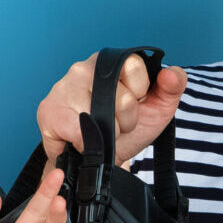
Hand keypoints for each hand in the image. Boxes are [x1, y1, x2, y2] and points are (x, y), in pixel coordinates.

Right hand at [37, 54, 185, 163]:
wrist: (101, 160)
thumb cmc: (127, 129)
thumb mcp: (158, 108)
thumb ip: (173, 86)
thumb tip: (172, 73)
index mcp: (110, 62)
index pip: (134, 66)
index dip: (140, 94)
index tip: (136, 105)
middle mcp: (83, 68)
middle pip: (121, 96)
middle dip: (125, 120)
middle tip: (116, 124)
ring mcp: (63, 87)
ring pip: (99, 116)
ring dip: (106, 135)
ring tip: (100, 133)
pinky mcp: (48, 110)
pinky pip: (77, 132)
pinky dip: (86, 144)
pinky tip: (82, 141)